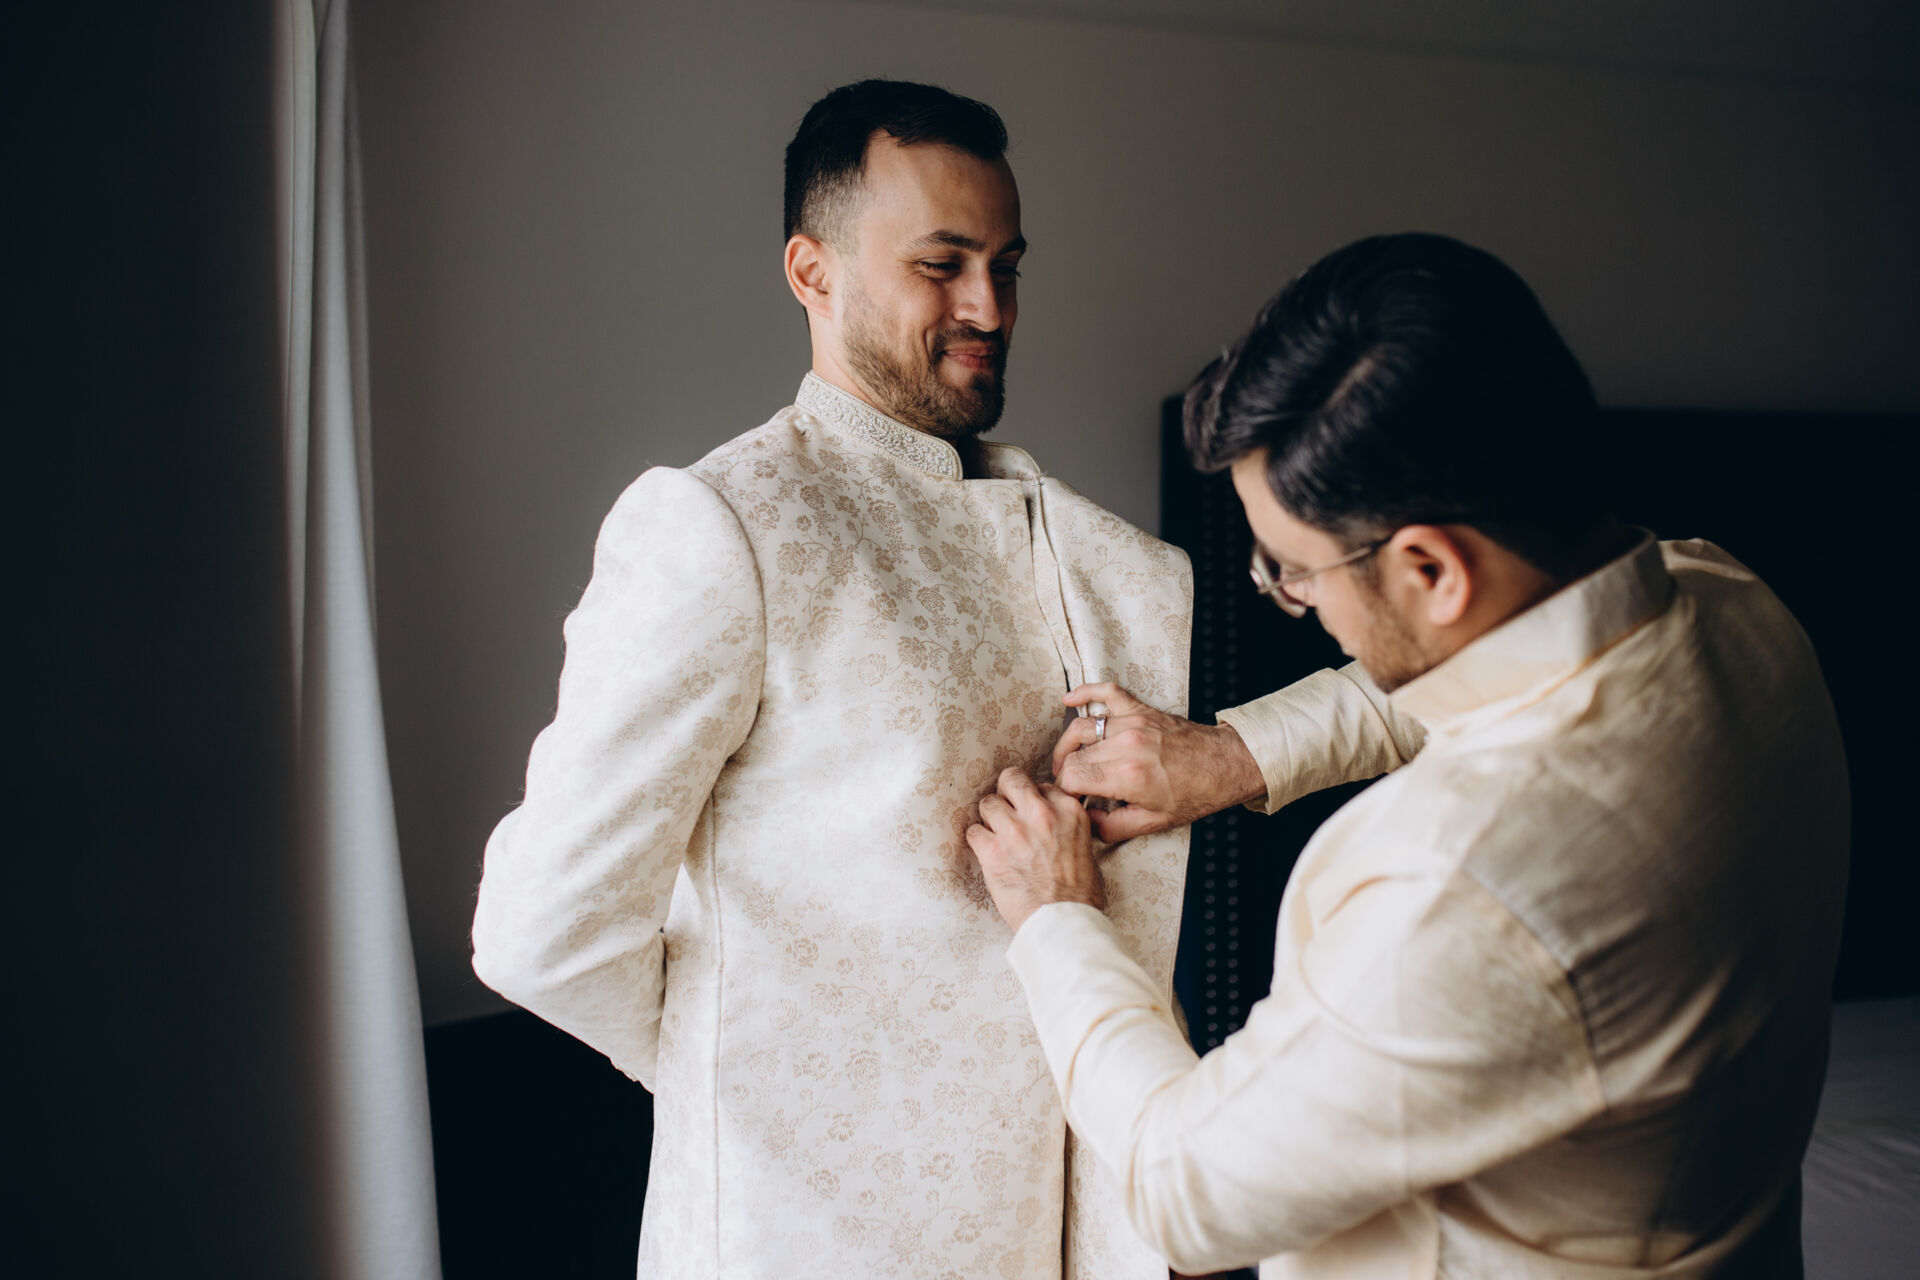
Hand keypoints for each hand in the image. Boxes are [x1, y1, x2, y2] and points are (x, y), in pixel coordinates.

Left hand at [965, 767, 1104, 933]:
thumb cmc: (1080, 894)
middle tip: (1006, 811)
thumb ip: (1065, 825)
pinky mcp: (992, 852)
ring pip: (987, 803)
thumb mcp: (1086, 847)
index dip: (1032, 799)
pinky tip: (988, 853)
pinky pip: (973, 832)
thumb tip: (1050, 822)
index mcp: (1068, 811)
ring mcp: (1014, 831)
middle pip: (1011, 780)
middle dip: (1006, 793)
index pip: (1041, 785)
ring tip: (997, 836)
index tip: (1030, 813)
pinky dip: (978, 842)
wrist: (1063, 922)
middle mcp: (1041, 814)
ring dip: (990, 819)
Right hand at [1050, 683, 1266, 841]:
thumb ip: (1113, 827)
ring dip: (1067, 745)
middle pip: (1074, 755)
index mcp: (1129, 775)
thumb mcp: (1154, 823)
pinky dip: (1085, 693)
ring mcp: (1133, 722)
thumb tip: (1086, 820)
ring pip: (1081, 727)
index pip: (1073, 778)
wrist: (1225, 765)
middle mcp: (1127, 744)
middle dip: (1065, 773)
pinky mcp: (1141, 710)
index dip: (1064, 791)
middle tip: (1070, 787)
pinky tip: (1069, 700)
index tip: (1070, 799)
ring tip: (1067, 761)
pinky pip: (1107, 693)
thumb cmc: (1195, 795)